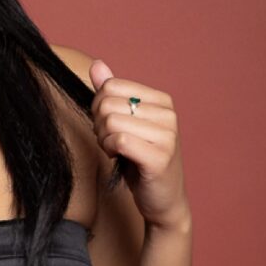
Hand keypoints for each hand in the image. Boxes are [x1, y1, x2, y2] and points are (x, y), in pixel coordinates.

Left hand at [87, 59, 186, 231]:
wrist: (163, 201)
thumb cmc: (141, 161)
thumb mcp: (126, 124)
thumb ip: (112, 95)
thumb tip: (97, 65)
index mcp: (162, 100)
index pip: (112, 85)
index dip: (99, 105)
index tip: (107, 125)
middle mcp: (168, 114)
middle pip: (108, 103)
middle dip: (99, 124)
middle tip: (110, 141)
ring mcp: (167, 136)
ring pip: (111, 121)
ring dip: (103, 139)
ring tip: (115, 150)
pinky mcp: (160, 157)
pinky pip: (120, 140)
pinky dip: (110, 149)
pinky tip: (118, 157)